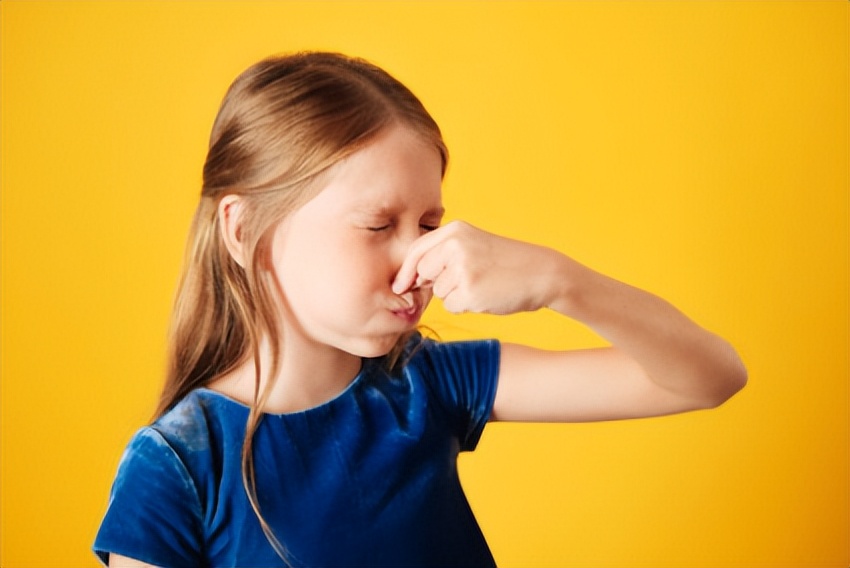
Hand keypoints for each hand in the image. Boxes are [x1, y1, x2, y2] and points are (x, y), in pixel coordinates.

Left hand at [392, 221, 564, 314]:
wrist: (541, 273)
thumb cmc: (504, 262)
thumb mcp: (473, 245)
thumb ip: (442, 254)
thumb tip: (409, 280)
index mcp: (454, 230)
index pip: (416, 250)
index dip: (405, 271)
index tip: (400, 285)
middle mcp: (455, 246)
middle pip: (423, 273)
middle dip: (436, 282)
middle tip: (466, 279)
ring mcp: (462, 269)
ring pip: (438, 293)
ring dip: (454, 295)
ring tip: (482, 284)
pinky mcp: (469, 292)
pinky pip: (451, 307)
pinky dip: (465, 306)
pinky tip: (485, 295)